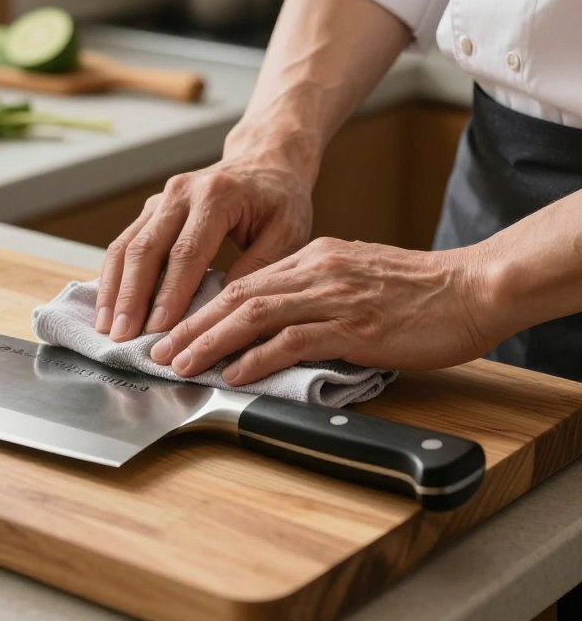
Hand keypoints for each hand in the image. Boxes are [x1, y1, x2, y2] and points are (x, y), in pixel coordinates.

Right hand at [95, 153, 313, 341]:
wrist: (264, 162)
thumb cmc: (279, 202)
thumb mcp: (287, 234)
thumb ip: (258, 269)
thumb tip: (221, 308)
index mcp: (217, 195)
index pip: (187, 251)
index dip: (170, 292)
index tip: (159, 328)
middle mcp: (182, 192)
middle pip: (147, 248)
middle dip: (132, 296)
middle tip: (123, 336)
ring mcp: (161, 199)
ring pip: (127, 245)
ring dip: (114, 289)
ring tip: (107, 327)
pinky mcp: (151, 210)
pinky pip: (124, 243)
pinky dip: (113, 276)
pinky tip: (108, 305)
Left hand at [148, 237, 501, 384]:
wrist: (472, 288)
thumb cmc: (419, 290)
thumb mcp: (356, 278)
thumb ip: (317, 293)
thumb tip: (280, 321)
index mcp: (314, 258)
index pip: (244, 282)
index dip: (204, 307)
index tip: (177, 328)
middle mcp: (315, 272)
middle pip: (236, 296)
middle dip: (192, 324)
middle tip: (160, 349)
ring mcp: (332, 297)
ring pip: (253, 315)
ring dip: (210, 341)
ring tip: (181, 363)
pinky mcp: (353, 326)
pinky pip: (292, 341)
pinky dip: (256, 358)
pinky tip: (233, 373)